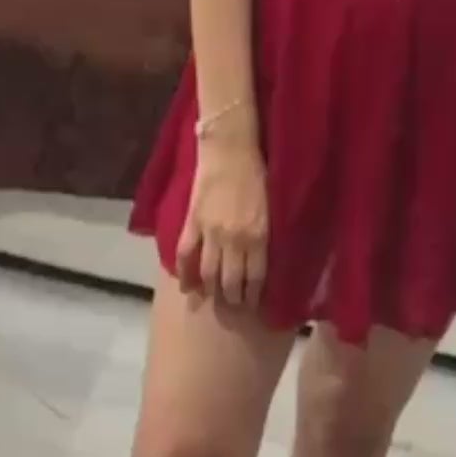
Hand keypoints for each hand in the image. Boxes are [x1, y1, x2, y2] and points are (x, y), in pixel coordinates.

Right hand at [176, 134, 268, 309]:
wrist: (230, 150)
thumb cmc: (257, 174)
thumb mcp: (271, 208)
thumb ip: (265, 235)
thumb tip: (262, 259)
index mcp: (259, 236)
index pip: (256, 277)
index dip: (253, 295)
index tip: (252, 305)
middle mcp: (235, 240)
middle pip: (231, 280)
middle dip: (232, 299)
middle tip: (233, 306)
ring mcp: (211, 233)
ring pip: (208, 272)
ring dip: (211, 290)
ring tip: (213, 299)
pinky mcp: (193, 223)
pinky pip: (186, 254)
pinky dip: (184, 273)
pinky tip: (186, 286)